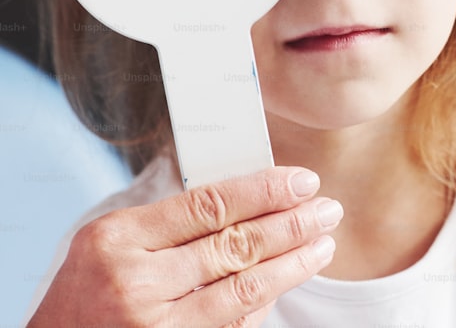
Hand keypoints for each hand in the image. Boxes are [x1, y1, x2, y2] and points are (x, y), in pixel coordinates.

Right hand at [28, 166, 340, 327]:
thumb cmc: (87, 292)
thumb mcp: (111, 242)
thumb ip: (171, 222)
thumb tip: (252, 198)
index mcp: (119, 239)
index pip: (209, 205)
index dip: (264, 190)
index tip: (303, 181)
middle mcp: (136, 283)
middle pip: (235, 245)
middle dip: (292, 224)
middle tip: (328, 209)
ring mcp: (156, 326)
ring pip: (244, 289)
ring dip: (293, 265)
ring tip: (323, 245)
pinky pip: (235, 325)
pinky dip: (265, 303)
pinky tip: (288, 281)